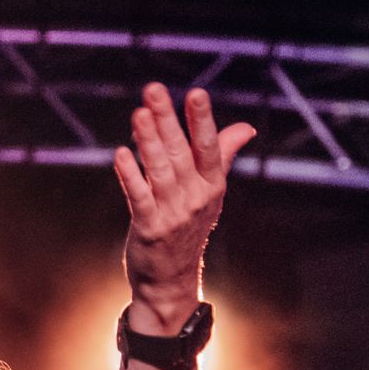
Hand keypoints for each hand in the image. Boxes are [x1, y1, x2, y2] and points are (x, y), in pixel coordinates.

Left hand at [114, 82, 255, 325]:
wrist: (171, 280)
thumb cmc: (188, 228)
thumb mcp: (210, 193)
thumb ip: (223, 156)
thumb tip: (246, 129)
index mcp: (212, 186)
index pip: (209, 148)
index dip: (202, 121)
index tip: (196, 93)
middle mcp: (195, 198)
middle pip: (180, 153)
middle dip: (166, 119)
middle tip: (153, 90)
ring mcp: (173, 215)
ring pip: (159, 171)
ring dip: (148, 141)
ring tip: (138, 114)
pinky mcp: (149, 230)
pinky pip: (139, 198)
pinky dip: (131, 176)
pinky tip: (121, 154)